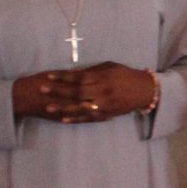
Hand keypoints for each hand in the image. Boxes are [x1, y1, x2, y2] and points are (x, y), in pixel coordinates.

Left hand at [11, 65, 154, 123]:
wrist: (145, 90)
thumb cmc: (126, 75)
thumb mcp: (110, 67)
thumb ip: (92, 71)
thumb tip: (73, 73)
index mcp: (102, 77)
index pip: (78, 77)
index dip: (62, 76)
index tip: (48, 76)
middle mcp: (102, 91)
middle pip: (76, 91)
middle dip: (58, 90)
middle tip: (41, 89)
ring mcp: (104, 104)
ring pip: (80, 106)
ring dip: (63, 107)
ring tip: (48, 108)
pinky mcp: (107, 114)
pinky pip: (89, 117)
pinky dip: (76, 119)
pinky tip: (63, 120)